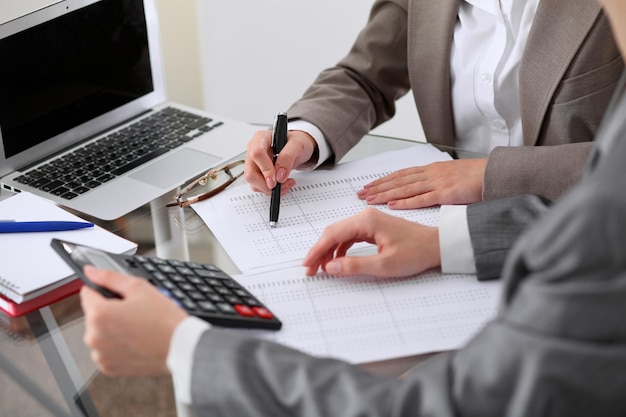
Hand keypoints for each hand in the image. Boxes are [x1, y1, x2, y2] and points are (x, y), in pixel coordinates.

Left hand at [79, 266, 187, 375]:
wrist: (180, 348)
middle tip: (135, 312)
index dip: (105, 290)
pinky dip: (117, 345)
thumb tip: (90, 272)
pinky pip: (106, 350)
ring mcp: (100, 354)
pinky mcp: (109, 367)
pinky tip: (135, 341)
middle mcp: (94, 337)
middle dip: (110, 311)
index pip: (87, 293)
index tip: (120, 296)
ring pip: (99, 333)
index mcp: (98, 315)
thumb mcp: (139, 288)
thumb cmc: (164, 320)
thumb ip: (109, 277)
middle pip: (93, 314)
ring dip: (112, 329)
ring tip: (137, 328)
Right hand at [244, 129, 316, 194]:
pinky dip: (270, 189)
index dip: (265, 169)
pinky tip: (282, 184)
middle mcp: (253, 149)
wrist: (298, 149)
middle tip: (282, 185)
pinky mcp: (256, 172)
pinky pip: (258, 186)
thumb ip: (288, 157)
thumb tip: (279, 175)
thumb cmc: (297, 143)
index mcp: (261, 138)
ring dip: (269, 188)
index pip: (256, 154)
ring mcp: (254, 162)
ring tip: (286, 183)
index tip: (275, 180)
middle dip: (266, 184)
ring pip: (253, 182)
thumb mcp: (298, 146)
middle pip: (250, 172)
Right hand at [302, 208, 439, 276]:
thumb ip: (355, 266)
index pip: (332, 234)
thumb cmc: (416, 251)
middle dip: (320, 251)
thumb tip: (331, 267)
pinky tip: (338, 260)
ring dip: (329, 250)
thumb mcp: (384, 264)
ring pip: (340, 235)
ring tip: (321, 268)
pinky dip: (340, 248)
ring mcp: (369, 221)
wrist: (436, 245)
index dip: (317, 251)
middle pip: (333, 232)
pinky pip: (350, 237)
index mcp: (366, 221)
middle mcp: (365, 216)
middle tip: (311, 269)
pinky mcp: (373, 228)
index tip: (308, 265)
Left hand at [357, 159, 486, 208]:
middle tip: (360, 193)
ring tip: (369, 199)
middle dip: (377, 187)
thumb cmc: (477, 177)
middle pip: (398, 181)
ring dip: (385, 194)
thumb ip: (436, 182)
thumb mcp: (452, 176)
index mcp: (432, 169)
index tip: (368, 186)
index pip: (401, 175)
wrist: (496, 174)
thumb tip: (421, 190)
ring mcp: (438, 183)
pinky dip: (406, 202)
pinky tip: (393, 205)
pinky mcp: (447, 193)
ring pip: (405, 189)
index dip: (383, 180)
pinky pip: (422, 198)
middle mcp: (431, 174)